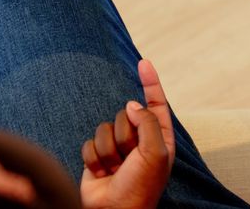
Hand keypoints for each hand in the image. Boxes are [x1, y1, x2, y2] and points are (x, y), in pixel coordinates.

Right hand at [80, 59, 174, 208]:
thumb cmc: (140, 186)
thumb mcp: (155, 153)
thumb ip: (146, 122)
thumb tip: (131, 105)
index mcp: (158, 139)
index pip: (155, 103)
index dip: (150, 82)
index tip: (143, 62)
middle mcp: (138, 141)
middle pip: (125, 114)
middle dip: (124, 136)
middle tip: (129, 159)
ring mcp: (117, 148)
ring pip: (104, 127)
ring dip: (109, 150)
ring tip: (115, 170)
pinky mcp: (97, 156)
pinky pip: (90, 142)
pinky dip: (95, 158)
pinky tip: (102, 174)